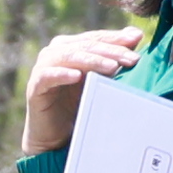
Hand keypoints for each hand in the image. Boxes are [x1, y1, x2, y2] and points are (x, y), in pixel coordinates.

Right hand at [23, 20, 146, 145]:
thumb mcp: (102, 79)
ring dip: (92, 60)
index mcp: (71, 46)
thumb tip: (136, 34)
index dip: (116, 38)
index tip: (137, 41)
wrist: (57, 137)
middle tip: (131, 59)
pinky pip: (47, 76)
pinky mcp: (34, 87)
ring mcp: (43, 68)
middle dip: (110, 51)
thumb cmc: (81, 105)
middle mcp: (55, 52)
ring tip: (112, 67)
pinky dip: (61, 74)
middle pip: (85, 46)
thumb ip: (115, 57)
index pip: (96, 38)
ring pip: (68, 57)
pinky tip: (77, 76)